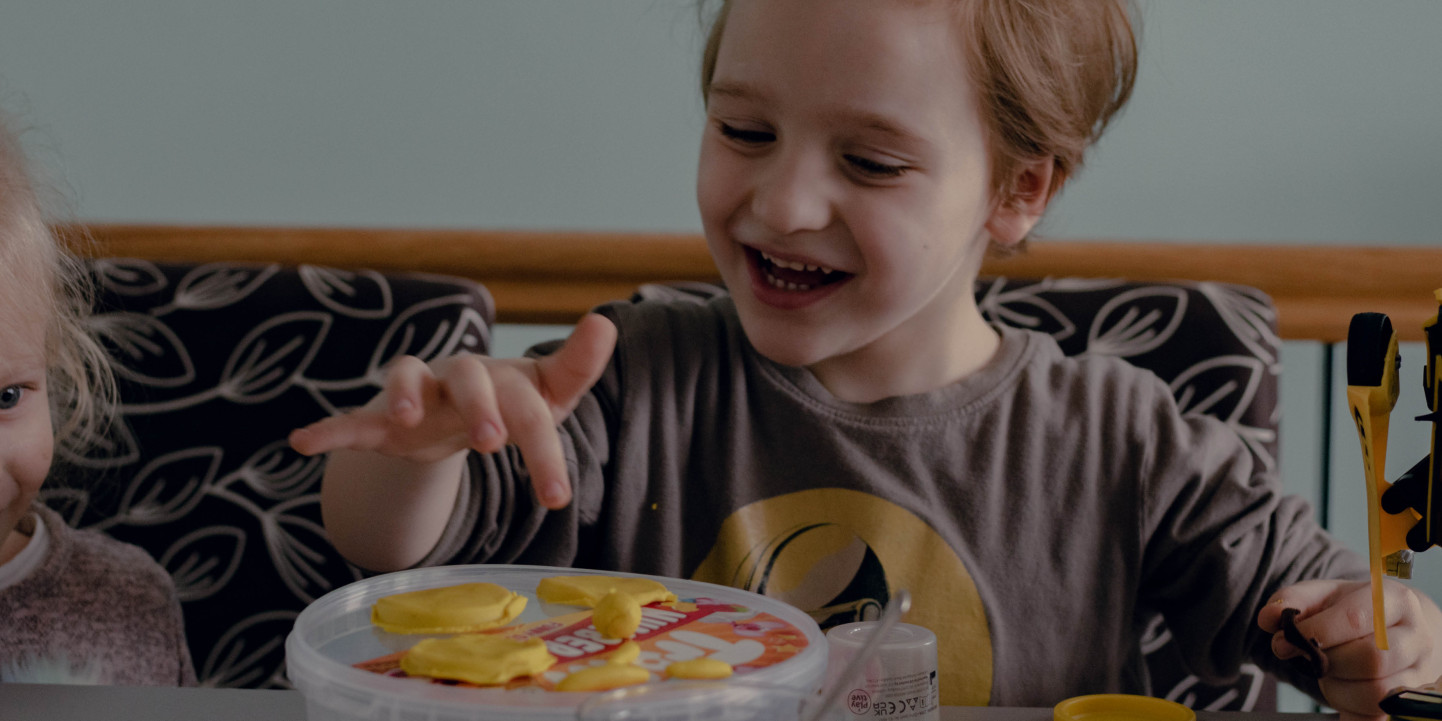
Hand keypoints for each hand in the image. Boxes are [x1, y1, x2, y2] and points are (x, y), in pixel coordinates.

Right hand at [288, 313, 617, 508]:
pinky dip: (329, 429)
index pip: (532, 409)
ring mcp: (420, 393)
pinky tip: (302, 441)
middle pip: (473, 381)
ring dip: (405, 394)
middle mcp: (463, 377)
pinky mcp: (382, 415)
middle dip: (481, 408)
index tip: (555, 498)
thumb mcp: (548, 394)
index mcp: (508, 380)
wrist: (455, 415)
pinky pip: (352, 418)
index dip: (542, 452)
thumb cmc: (510, 404)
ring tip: (402, 418)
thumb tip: (607, 321)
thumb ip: (577, 364)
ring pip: (409, 378)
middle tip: (492, 443)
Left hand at [1258, 579, 1441, 720]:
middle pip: (1369, 659)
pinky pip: (1377, 715)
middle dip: (1327, 662)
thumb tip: (1268, 618)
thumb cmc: (1356, 609)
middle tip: (1309, 659)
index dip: (1314, 632)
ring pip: (1375, 691)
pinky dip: (1350, 710)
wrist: (1399, 627)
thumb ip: (1293, 600)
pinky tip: (1340, 692)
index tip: (1284, 642)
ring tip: (1328, 672)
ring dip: (1337, 687)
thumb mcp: (1325, 595)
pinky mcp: (1411, 698)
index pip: (1354, 618)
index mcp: (1393, 600)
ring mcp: (1420, 670)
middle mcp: (1416, 635)